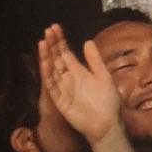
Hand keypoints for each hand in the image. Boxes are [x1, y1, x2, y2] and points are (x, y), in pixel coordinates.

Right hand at [38, 23, 121, 144]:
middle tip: (48, 30)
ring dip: (46, 56)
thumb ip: (95, 60)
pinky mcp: (60, 100)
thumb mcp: (104, 77)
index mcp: (78, 71)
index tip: (55, 27)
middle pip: (56, 58)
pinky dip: (48, 74)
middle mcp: (68, 78)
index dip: (60, 40)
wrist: (107, 124)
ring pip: (51, 69)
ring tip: (43, 42)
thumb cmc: (108, 102)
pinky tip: (45, 62)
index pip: (65, 52)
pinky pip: (51, 85)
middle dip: (52, 44)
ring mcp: (63, 88)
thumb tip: (87, 41)